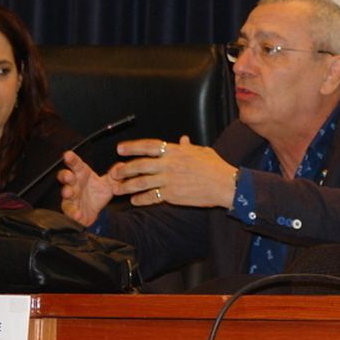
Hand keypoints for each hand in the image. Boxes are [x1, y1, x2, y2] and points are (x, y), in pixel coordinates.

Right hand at [59, 150, 118, 224]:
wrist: (95, 211)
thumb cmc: (97, 193)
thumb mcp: (109, 184)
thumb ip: (115, 176)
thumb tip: (122, 166)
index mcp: (82, 174)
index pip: (76, 164)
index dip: (71, 159)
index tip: (67, 154)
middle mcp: (74, 184)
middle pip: (66, 177)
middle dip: (65, 176)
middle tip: (68, 175)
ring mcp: (70, 197)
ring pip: (65, 193)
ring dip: (66, 192)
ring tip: (69, 192)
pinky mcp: (71, 210)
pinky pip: (70, 211)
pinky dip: (73, 213)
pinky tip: (77, 214)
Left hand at [109, 136, 237, 209]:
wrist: (225, 185)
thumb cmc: (216, 167)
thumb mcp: (202, 151)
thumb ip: (188, 146)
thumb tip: (183, 139)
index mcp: (176, 151)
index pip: (149, 146)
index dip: (133, 147)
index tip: (120, 149)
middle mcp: (169, 165)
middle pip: (140, 165)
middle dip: (124, 169)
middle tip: (114, 172)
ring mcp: (169, 180)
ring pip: (141, 183)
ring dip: (127, 186)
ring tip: (118, 188)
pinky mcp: (172, 195)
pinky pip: (151, 197)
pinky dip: (141, 199)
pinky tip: (135, 200)